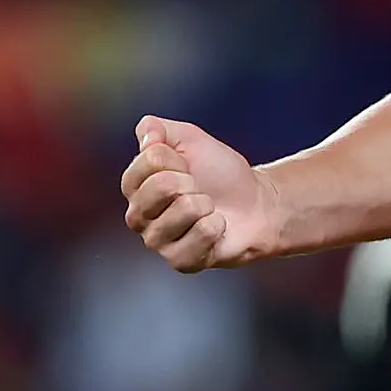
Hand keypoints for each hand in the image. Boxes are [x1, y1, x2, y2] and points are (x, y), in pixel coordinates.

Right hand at [122, 116, 279, 269]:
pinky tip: (216, 227)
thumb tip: (146, 135)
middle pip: (161, 186)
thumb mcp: (189, 139)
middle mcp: (138, 216)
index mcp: (135, 185)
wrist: (255, 204)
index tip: (187, 165)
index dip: (176, 157)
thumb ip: (158, 129)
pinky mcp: (179, 261)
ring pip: (183, 210)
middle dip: (191, 181)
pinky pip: (199, 236)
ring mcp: (157, 241)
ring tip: (208, 209)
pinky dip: (216, 227)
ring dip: (205, 204)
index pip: (150, 160)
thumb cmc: (219, 173)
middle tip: (200, 188)